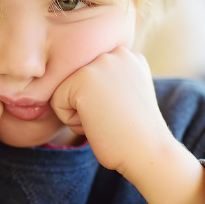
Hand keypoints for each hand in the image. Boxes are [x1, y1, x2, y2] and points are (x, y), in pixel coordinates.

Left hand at [50, 47, 171, 175]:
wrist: (147, 151)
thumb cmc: (135, 134)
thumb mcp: (126, 95)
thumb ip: (108, 81)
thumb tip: (81, 84)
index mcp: (128, 55)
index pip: (89, 77)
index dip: (99, 101)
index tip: (122, 111)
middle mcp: (116, 52)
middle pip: (76, 81)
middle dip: (88, 104)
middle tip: (114, 117)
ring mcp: (100, 62)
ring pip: (65, 90)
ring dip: (79, 112)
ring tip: (107, 119)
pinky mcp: (83, 77)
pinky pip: (57, 102)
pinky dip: (72, 121)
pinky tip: (98, 123)